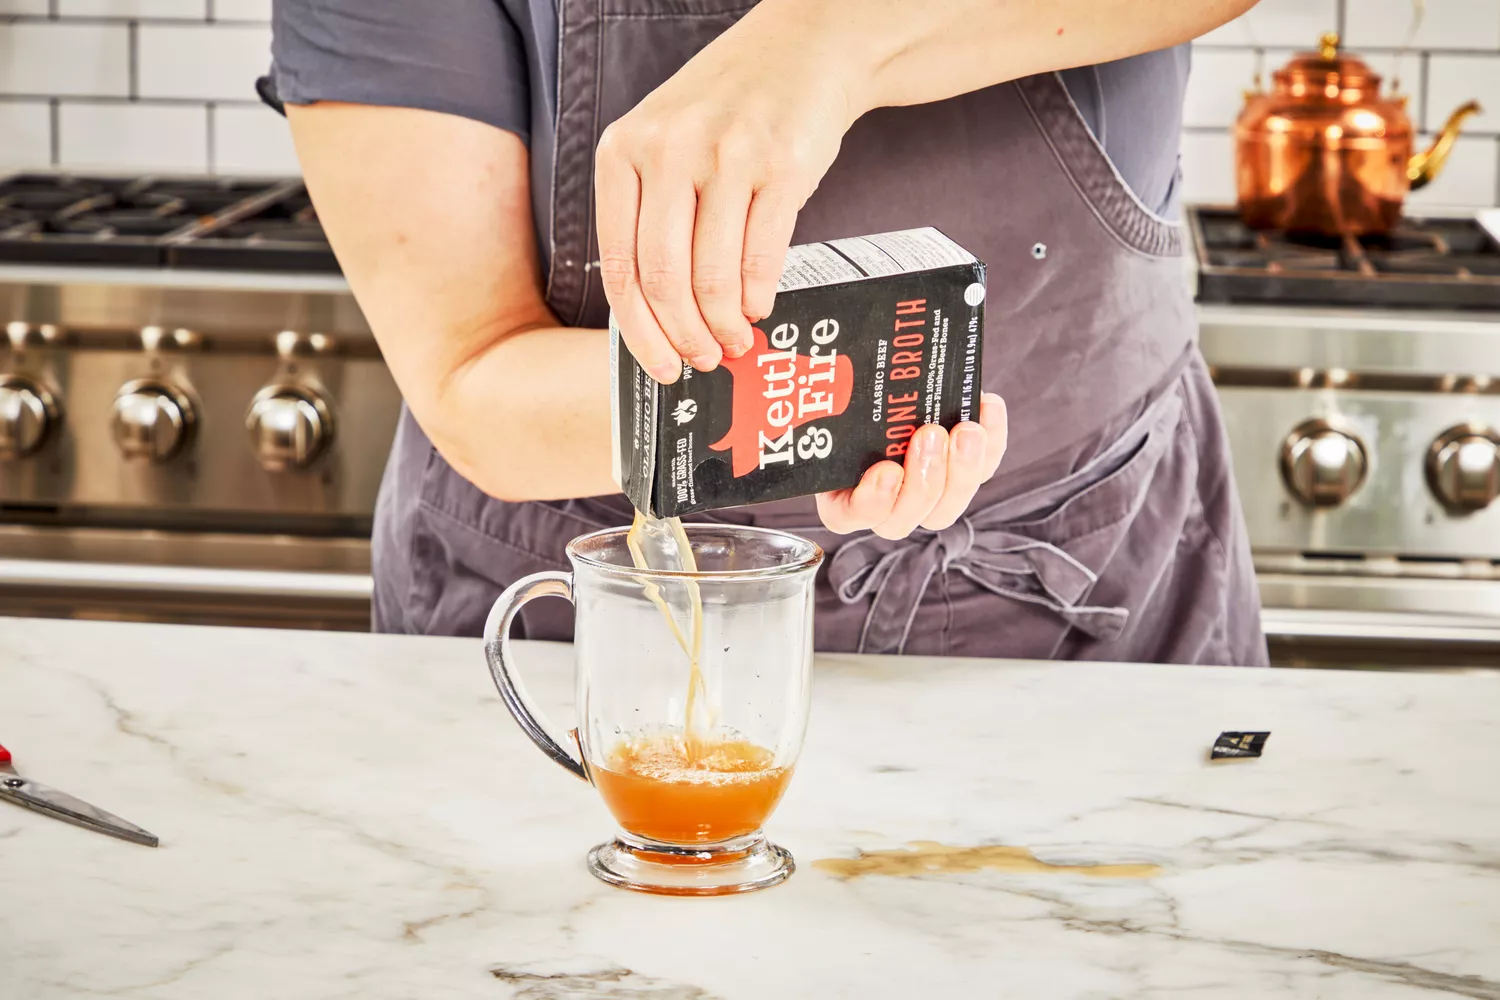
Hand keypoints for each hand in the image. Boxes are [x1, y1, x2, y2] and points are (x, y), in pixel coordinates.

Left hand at [593, 5, 859, 382]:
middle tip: (704, 361)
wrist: (803, 49)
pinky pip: (763, 256)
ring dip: (726, 324)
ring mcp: (726, 155)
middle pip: (665, 280)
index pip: (621, 267)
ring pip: (713, 276)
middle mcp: (668, 149)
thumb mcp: (664, 145)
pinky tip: (759, 306)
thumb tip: (659, 318)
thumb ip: (650, 216)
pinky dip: (759, 295)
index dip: (640, 332)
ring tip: (735, 339)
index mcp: (622, 151)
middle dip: (686, 336)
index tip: (660, 366)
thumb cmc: (728, 111)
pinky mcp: (781, 165)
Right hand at [817, 394, 1008, 537]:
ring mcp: (925, 494)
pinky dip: (991, 441)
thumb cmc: (855, 389)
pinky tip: (988, 406)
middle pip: (904, 519)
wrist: (895, 376)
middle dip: (923, 481)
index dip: (872, 501)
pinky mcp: (962, 475)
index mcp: (842, 491)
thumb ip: (828, 395)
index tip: (886, 469)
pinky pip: (982, 471)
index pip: (851, 515)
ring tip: (966, 430)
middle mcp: (884, 503)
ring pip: (946, 507)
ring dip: (961, 470)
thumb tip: (815, 367)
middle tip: (929, 434)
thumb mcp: (834, 395)